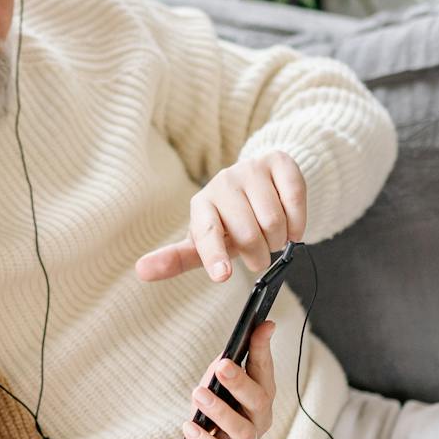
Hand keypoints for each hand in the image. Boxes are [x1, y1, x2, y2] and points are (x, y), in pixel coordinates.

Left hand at [119, 322, 279, 438]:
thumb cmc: (211, 417)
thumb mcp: (216, 388)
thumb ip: (222, 370)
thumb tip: (228, 351)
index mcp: (260, 397)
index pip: (265, 370)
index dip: (264, 348)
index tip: (264, 326)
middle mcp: (259, 420)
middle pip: (258, 399)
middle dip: (240, 381)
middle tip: (222, 365)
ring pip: (241, 427)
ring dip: (219, 409)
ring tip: (199, 394)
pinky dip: (202, 438)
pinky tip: (189, 426)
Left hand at [136, 151, 306, 283]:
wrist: (262, 183)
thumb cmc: (230, 221)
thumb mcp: (205, 241)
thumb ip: (177, 258)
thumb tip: (140, 270)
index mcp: (201, 205)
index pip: (206, 233)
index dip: (213, 255)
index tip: (222, 276)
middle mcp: (223, 183)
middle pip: (249, 234)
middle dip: (259, 255)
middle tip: (259, 254)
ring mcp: (251, 169)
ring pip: (274, 221)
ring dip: (280, 240)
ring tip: (273, 236)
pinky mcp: (279, 162)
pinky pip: (294, 200)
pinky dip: (298, 223)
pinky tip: (292, 225)